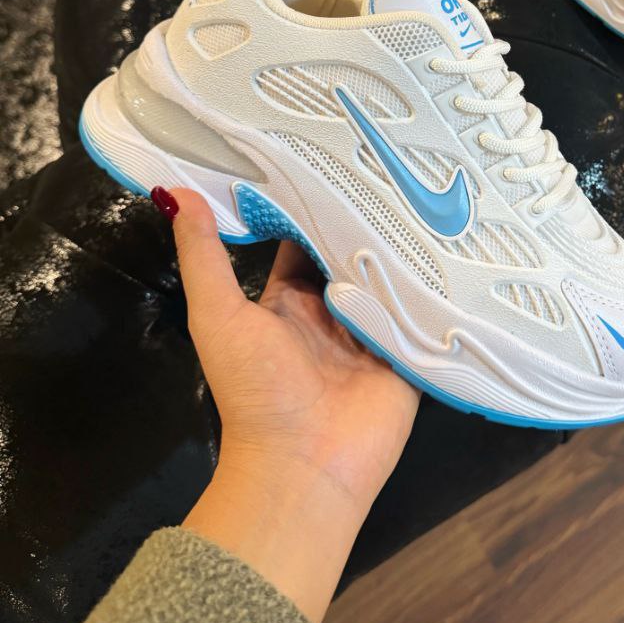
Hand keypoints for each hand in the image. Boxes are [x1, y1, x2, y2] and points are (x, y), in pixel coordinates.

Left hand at [160, 188, 418, 622]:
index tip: (332, 155)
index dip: (314, 203)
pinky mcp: (409, 351)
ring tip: (427, 190)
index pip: (304, 239)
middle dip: (366, 217)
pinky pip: (423, 309)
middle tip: (391, 164)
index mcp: (288, 301)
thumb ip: (204, 258)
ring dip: (402, 245)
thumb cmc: (257, 390)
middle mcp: (332, 312)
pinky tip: (450, 244)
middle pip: (352, 252)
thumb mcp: (219, 316)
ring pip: (390, 276)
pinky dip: (433, 283)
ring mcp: (373, 332)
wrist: (304, 467)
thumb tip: (173, 192)